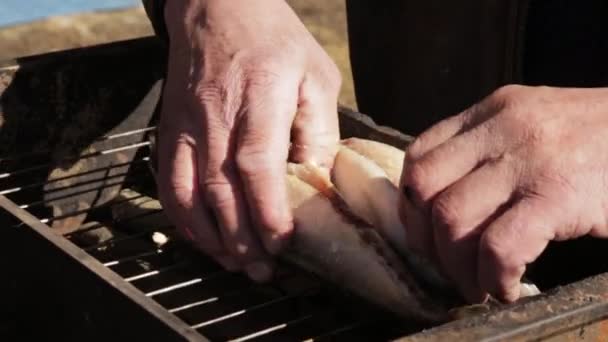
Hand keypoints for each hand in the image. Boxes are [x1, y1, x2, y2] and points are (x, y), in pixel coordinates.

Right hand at [156, 0, 340, 281]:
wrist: (216, 7)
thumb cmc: (272, 38)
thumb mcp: (315, 74)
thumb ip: (319, 127)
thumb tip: (317, 178)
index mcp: (259, 95)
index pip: (257, 163)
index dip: (267, 210)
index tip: (282, 242)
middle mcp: (216, 114)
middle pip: (221, 189)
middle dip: (242, 238)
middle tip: (262, 269)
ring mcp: (187, 124)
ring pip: (189, 192)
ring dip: (210, 236)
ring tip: (234, 262)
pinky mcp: (170, 130)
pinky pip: (168, 181)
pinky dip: (182, 217)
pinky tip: (201, 237)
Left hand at [399, 85, 607, 302]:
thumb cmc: (600, 139)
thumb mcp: (534, 124)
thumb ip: (488, 149)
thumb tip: (443, 202)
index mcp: (492, 111)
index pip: (420, 154)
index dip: (411, 203)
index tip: (424, 234)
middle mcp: (502, 128)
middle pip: (425, 187)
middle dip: (426, 239)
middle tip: (448, 266)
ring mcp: (528, 160)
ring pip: (452, 219)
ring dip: (457, 266)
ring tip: (478, 284)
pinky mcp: (557, 194)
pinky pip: (499, 246)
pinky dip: (494, 277)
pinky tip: (507, 287)